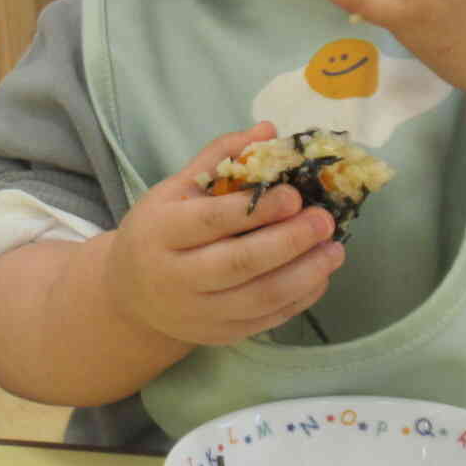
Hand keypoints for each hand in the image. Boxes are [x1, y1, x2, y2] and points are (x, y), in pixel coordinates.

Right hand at [103, 123, 344, 347]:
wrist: (131, 294)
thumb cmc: (158, 231)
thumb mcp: (174, 189)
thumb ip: (219, 158)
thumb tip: (267, 130)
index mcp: (160, 232)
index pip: (212, 221)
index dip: (257, 209)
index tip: (295, 195)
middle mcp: (176, 277)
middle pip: (240, 263)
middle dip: (289, 242)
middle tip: (325, 221)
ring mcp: (199, 312)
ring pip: (260, 297)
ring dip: (305, 273)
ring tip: (334, 250)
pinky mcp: (220, 335)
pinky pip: (267, 320)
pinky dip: (300, 299)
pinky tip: (319, 275)